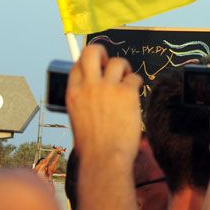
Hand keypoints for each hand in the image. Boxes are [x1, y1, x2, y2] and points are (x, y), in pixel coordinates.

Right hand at [66, 44, 141, 166]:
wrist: (104, 158)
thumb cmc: (93, 144)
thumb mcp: (79, 117)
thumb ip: (85, 99)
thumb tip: (96, 85)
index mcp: (73, 93)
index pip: (77, 64)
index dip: (89, 62)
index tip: (97, 66)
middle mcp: (88, 86)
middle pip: (93, 51)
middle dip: (103, 51)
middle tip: (110, 63)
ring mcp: (108, 87)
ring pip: (118, 62)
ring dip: (125, 69)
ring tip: (126, 83)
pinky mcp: (126, 92)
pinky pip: (135, 78)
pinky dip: (137, 85)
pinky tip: (134, 98)